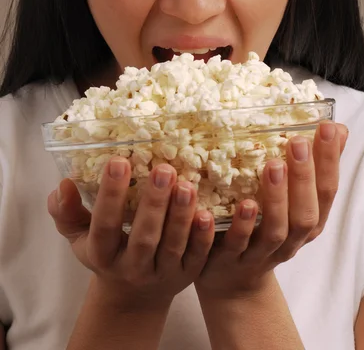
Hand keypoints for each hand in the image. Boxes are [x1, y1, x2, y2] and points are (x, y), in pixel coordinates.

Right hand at [48, 161, 214, 310]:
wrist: (132, 296)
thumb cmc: (106, 252)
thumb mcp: (80, 236)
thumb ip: (68, 212)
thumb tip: (62, 184)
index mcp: (103, 254)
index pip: (104, 225)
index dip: (110, 195)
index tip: (118, 161)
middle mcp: (132, 267)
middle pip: (144, 237)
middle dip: (154, 204)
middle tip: (163, 169)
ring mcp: (162, 273)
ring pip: (173, 245)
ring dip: (181, 215)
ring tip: (186, 184)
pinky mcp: (187, 275)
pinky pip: (197, 256)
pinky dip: (202, 236)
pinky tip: (207, 212)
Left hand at [195, 121, 347, 298]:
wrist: (232, 280)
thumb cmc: (264, 228)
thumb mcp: (293, 200)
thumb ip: (313, 166)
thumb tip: (339, 128)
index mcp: (308, 222)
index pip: (327, 191)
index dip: (330, 162)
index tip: (328, 128)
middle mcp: (290, 241)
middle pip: (305, 214)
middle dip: (304, 178)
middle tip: (297, 143)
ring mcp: (261, 253)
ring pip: (275, 231)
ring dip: (276, 198)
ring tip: (272, 166)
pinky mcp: (231, 260)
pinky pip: (235, 244)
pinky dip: (237, 224)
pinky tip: (234, 203)